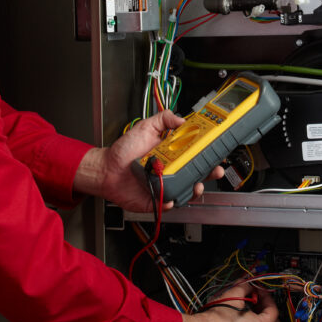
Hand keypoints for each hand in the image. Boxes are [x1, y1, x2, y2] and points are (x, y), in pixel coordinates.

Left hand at [74, 110, 223, 212]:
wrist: (107, 169)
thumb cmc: (123, 151)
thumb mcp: (145, 128)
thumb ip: (163, 120)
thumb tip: (181, 118)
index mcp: (172, 154)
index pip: (194, 154)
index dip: (207, 154)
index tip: (214, 151)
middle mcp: (171, 170)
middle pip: (196, 174)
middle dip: (209, 173)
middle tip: (214, 170)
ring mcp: (165, 185)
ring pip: (187, 191)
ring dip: (194, 189)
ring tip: (195, 185)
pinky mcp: (156, 199)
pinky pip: (168, 204)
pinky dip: (171, 202)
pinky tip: (170, 198)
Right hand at [165, 282, 279, 321]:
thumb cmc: (214, 321)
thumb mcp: (232, 296)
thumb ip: (244, 287)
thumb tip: (248, 283)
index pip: (273, 310)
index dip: (266, 297)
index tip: (259, 291)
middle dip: (267, 310)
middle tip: (256, 300)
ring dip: (259, 321)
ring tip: (245, 310)